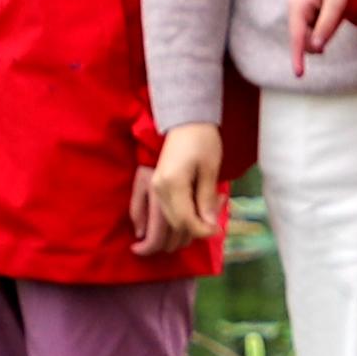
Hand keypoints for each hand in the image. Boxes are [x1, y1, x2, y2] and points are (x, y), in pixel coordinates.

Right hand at [124, 125, 219, 256]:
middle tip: (209, 228)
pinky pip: (139, 211)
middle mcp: (157, 189)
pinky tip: (144, 234)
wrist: (185, 121)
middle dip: (191, 234)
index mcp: (173, 184)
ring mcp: (149, 187)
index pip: (185, 221)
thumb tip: (210, 226)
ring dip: (175, 232)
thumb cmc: (202, 140)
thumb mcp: (210, 170)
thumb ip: (207, 199)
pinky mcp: (145, 184)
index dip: (202, 231)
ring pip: (159, 223)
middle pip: (171, 226)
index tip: (216, 228)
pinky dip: (144, 224)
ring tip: (195, 223)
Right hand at [287, 0, 354, 63]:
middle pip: (305, 41)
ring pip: (309, 39)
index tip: (299, 74)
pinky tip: (328, 17)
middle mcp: (293, 11)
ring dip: (323, 34)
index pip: (297, 37)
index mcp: (298, 6)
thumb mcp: (337, 6)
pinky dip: (322, 31)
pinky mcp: (302, 18)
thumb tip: (317, 47)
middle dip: (320, 39)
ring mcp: (297, 15)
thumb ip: (326, 26)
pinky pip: (313, 33)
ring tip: (333, 16)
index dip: (298, 56)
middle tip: (335, 21)